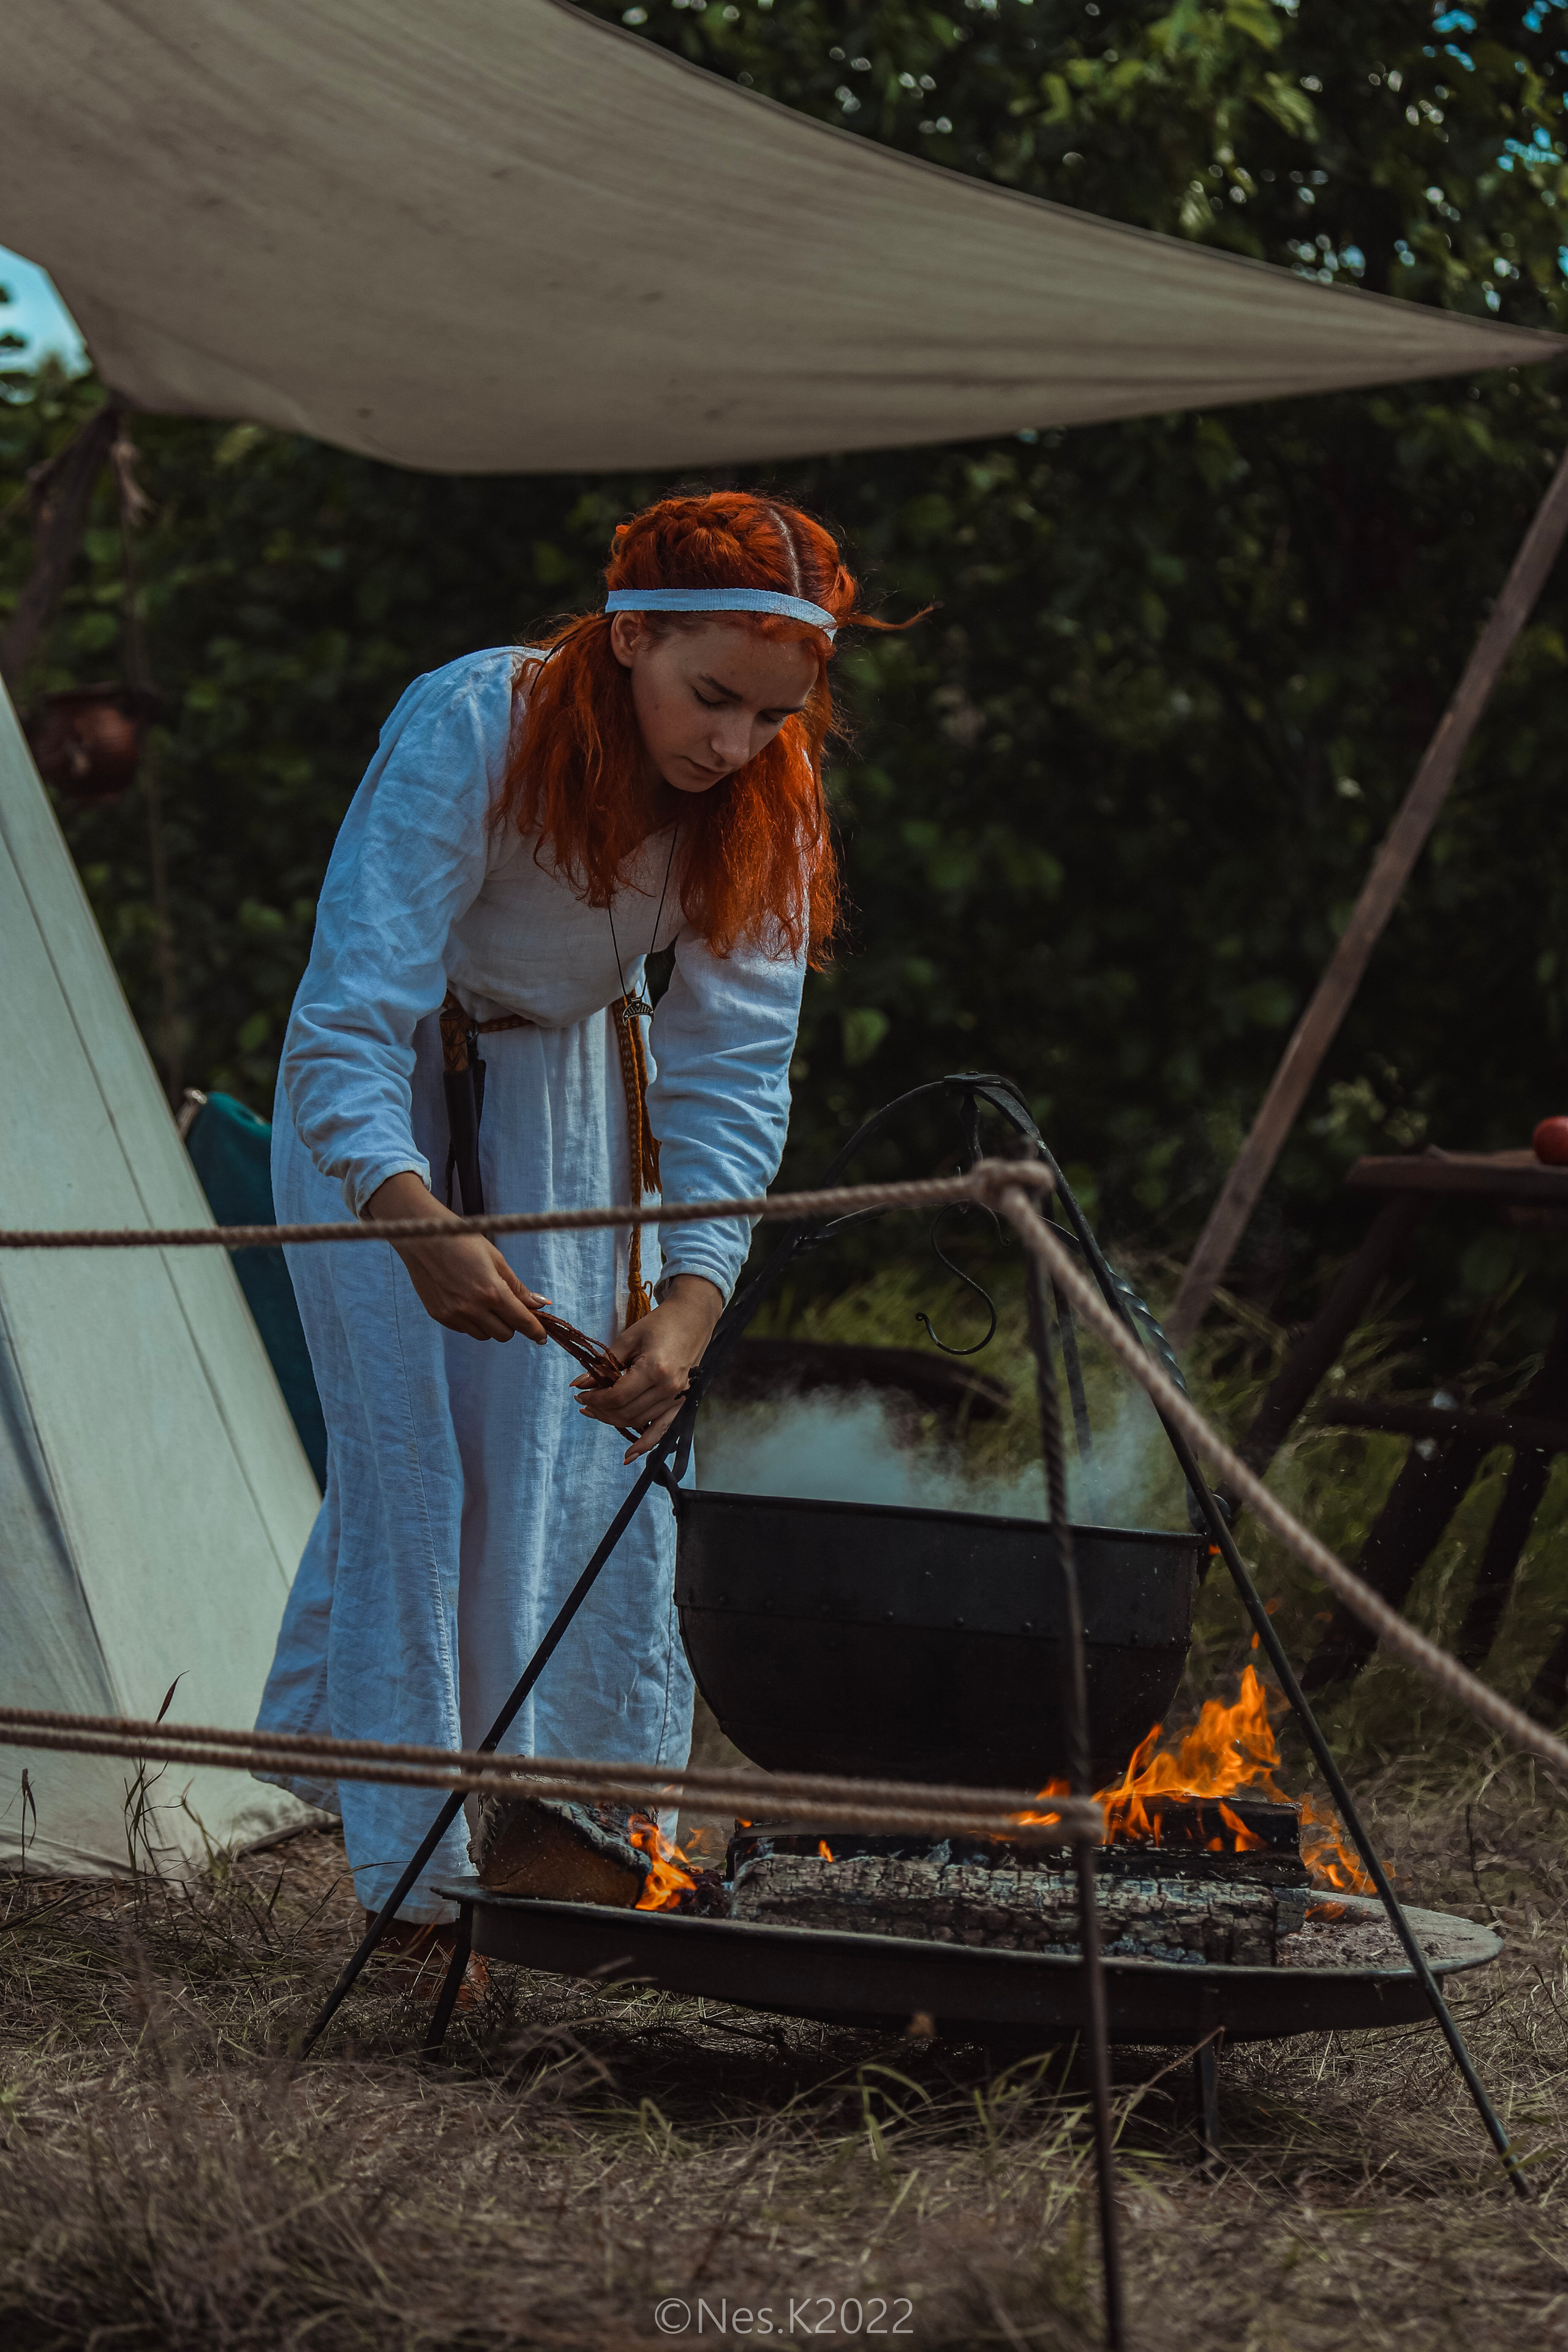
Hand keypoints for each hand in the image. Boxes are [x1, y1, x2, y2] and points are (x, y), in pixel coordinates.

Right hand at [364, 1172, 549, 1342]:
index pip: (521, 1321)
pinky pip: (464, 1329)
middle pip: (505, 1334)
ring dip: (491, 1324)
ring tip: (483, 1300)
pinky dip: (471, 1321)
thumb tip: (539, 1304)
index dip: (535, 1331)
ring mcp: (454, 1314)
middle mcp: (473, 1308)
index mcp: (492, 1292)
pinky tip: (465, 1300)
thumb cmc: (463, 1241)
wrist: (423, 1237)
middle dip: (512, 1324)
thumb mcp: (496, 1259)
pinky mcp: (439, 1315)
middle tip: (508, 1306)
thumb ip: (517, 1287)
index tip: (541, 1337)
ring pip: (484, 1335)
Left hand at [575, 1274, 722, 1461]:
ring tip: (597, 1412)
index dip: (595, 1398)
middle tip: (584, 1403)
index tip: (580, 1394)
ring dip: (614, 1421)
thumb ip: (605, 1364)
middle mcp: (669, 1389)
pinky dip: (646, 1444)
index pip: (618, 1396)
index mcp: (655, 1370)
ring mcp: (678, 1398)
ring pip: (639, 1422)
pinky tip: (630, 1455)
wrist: (694, 1317)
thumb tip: (579, 1384)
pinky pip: (663, 1430)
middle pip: (626, 1413)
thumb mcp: (629, 1338)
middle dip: (601, 1410)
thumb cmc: (661, 1323)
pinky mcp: (683, 1402)